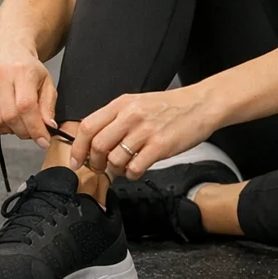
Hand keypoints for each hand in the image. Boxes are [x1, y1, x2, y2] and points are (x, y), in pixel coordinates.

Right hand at [0, 41, 56, 147]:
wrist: (7, 49)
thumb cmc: (28, 68)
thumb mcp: (46, 82)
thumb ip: (48, 106)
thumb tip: (48, 129)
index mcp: (21, 70)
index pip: (26, 107)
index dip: (35, 128)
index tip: (44, 141)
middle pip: (10, 117)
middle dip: (24, 132)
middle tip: (31, 132)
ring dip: (10, 130)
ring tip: (18, 122)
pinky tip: (4, 119)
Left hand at [69, 85, 219, 178]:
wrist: (201, 105)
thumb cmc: (170, 107)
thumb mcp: (138, 103)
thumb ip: (116, 119)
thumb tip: (94, 141)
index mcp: (122, 104)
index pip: (88, 126)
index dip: (77, 147)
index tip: (76, 160)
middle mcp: (131, 116)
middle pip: (98, 145)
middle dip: (95, 163)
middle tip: (101, 168)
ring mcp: (145, 131)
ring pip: (115, 159)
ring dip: (115, 170)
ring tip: (123, 168)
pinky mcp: (160, 146)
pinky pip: (134, 168)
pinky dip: (131, 175)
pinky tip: (137, 170)